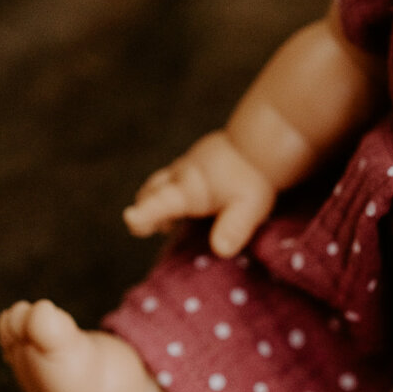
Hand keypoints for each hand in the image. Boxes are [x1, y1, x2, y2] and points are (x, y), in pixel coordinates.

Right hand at [123, 130, 275, 257]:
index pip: (159, 203)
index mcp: (188, 189)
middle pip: (150, 192)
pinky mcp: (196, 162)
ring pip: (160, 183)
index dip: (143, 214)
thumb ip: (233, 228)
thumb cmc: (253, 177)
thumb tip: (221, 250)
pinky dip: (170, 191)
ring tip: (165, 223)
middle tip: (143, 228)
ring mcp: (186, 167)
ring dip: (155, 200)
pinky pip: (174, 178)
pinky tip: (188, 205)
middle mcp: (180, 176)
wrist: (261, 141)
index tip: (131, 219)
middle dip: (144, 209)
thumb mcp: (248, 207)